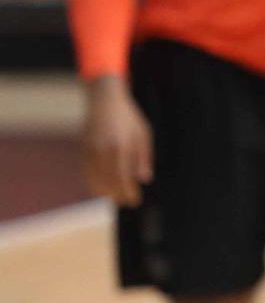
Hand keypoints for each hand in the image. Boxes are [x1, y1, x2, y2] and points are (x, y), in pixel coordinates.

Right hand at [81, 76, 151, 207]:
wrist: (104, 101)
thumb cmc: (128, 118)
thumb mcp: (143, 134)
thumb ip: (143, 157)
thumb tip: (144, 179)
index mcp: (120, 147)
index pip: (123, 179)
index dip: (128, 192)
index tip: (135, 201)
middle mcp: (102, 152)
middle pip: (108, 183)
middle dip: (118, 195)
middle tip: (127, 201)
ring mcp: (90, 152)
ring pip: (95, 180)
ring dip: (106, 192)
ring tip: (117, 196)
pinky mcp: (83, 151)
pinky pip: (87, 173)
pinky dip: (95, 183)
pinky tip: (104, 187)